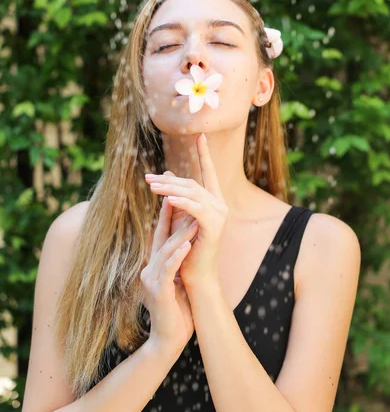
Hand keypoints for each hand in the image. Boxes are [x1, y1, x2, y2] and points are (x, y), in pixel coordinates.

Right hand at [140, 195, 198, 352]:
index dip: (166, 213)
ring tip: (193, 219)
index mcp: (154, 265)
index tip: (173, 192)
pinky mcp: (158, 292)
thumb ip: (177, 261)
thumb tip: (186, 240)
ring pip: (165, 251)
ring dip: (180, 234)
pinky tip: (187, 246)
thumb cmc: (176, 310)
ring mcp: (152, 280)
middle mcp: (149, 269)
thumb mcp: (176, 280)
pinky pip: (168, 270)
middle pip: (161, 237)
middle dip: (172, 216)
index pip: (160, 234)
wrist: (169, 340)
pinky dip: (177, 256)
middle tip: (182, 196)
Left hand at [145, 133, 228, 290]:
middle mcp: (220, 204)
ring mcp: (219, 214)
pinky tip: (167, 199)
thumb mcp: (179, 218)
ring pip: (191, 193)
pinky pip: (195, 208)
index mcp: (214, 201)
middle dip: (168, 180)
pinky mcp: (214, 226)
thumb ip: (175, 196)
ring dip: (168, 189)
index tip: (200, 134)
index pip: (208, 171)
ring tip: (150, 187)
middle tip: (147, 179)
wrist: (196, 277)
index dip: (204, 153)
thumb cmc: (186, 249)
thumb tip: (165, 173)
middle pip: (192, 183)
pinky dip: (181, 202)